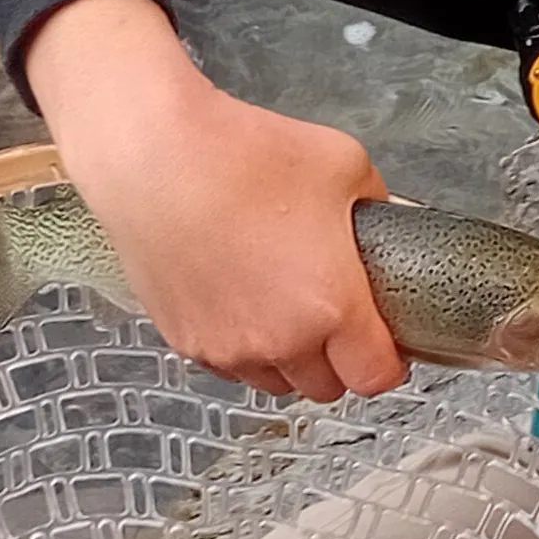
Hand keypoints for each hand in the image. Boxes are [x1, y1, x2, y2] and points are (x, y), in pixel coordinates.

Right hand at [24, 0, 405, 400]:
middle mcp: (284, 342)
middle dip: (338, 361)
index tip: (384, 342)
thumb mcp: (343, 165)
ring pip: (278, 383)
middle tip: (333, 318)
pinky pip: (232, 368)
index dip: (387, 363)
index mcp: (333, 308)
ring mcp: (232, 349)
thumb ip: (378, 208)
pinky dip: (244, 349)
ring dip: (290, 362)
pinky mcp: (189, 343)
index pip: (376, 378)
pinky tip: (239, 301)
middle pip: (328, 388)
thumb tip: (388, 230)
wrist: (150, 151)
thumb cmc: (246, 152)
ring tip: (282, 310)